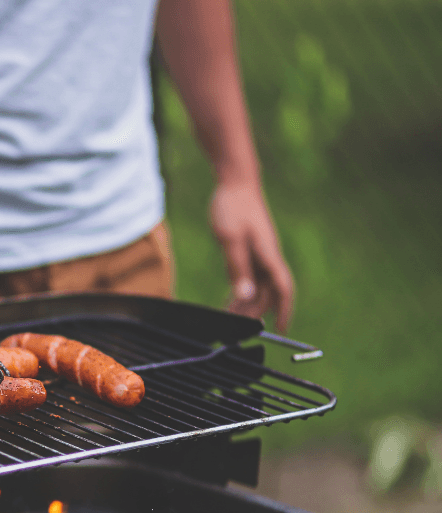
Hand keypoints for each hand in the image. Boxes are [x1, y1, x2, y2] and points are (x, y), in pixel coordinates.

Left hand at [209, 181, 293, 331]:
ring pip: (258, 287)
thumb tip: (246, 296)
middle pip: (268, 293)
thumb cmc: (232, 207)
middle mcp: (268, 257)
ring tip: (229, 319)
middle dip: (255, 312)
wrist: (235, 183)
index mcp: (268, 255)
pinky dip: (242, 291)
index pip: (283, 289)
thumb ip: (237, 268)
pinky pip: (250, 277)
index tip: (280, 329)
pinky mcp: (252, 250)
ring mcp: (261, 254)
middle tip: (235, 329)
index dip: (284, 310)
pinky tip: (230, 301)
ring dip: (246, 304)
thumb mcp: (230, 239)